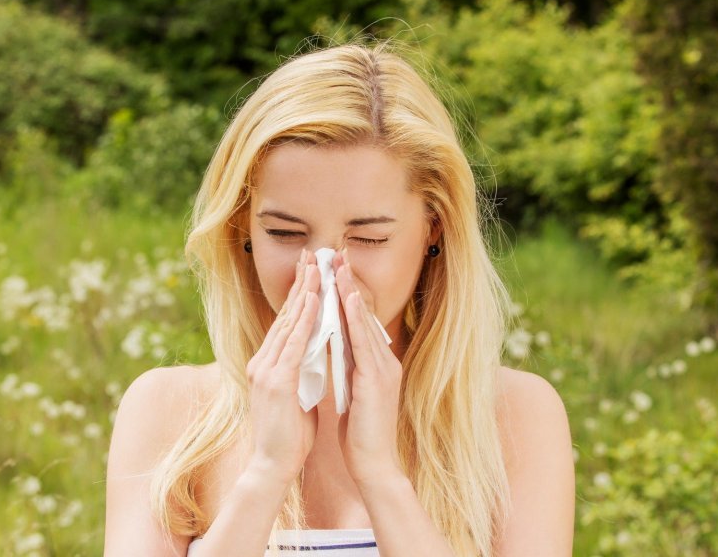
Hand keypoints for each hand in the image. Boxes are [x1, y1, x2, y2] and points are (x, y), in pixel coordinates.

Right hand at [246, 249, 320, 484]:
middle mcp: (262, 362)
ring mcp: (267, 370)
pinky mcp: (277, 381)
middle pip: (284, 315)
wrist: (274, 465)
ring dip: (303, 293)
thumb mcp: (295, 394)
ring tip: (315, 266)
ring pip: (288, 323)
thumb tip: (311, 355)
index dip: (298, 295)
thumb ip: (299, 372)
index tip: (309, 270)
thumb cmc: (288, 434)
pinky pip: (294, 343)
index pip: (285, 323)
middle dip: (299, 283)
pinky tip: (313, 301)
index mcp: (268, 365)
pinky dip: (303, 320)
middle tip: (310, 254)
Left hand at [332, 248, 403, 485]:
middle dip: (348, 283)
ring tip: (338, 266)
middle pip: (362, 314)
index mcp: (376, 363)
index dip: (346, 293)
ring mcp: (383, 368)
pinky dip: (354, 319)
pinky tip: (345, 299)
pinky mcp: (376, 379)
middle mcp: (383, 360)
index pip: (358, 322)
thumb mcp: (352, 390)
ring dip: (349, 292)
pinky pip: (363, 342)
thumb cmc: (360, 431)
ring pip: (363, 322)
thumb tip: (334, 343)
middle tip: (336, 253)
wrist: (372, 463)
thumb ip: (347, 365)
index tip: (334, 268)